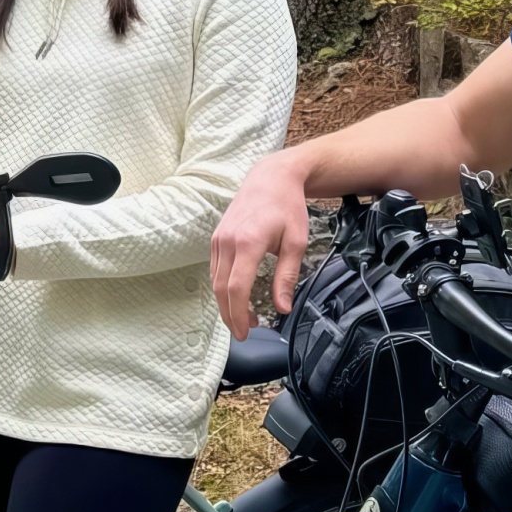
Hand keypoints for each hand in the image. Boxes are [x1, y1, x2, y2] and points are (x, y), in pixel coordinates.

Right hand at [211, 154, 316, 332]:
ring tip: (244, 317)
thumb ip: (287, 276)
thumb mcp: (296, 242)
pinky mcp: (216, 238)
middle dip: (230, 315)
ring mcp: (218, 239)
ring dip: (226, 304)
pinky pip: (215, 270)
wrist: (271, 178)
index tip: (247, 332)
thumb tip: (282, 308)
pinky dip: (222, 288)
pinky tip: (236, 296)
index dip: (239, 315)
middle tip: (244, 332)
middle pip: (221, 290)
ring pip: (215, 282)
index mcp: (249, 242)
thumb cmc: (287, 207)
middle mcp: (228, 241)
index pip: (237, 288)